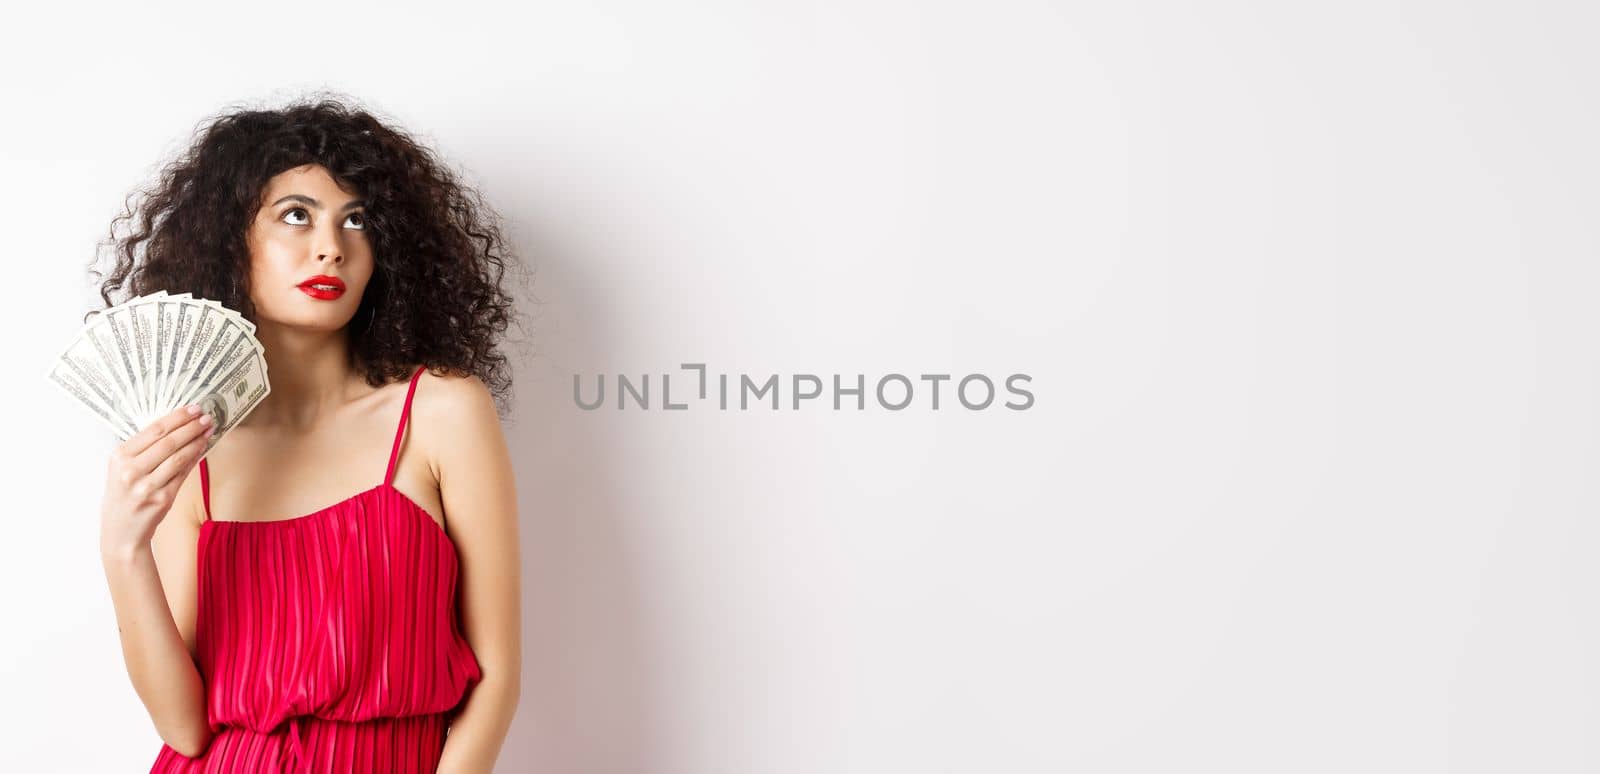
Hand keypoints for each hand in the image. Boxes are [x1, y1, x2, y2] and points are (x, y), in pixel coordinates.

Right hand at [100, 404, 214, 558]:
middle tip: (206, 416)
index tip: (193, 408)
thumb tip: (175, 426)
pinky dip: (194, 458)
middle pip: (168, 441)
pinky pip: (183, 474)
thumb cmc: (124, 496)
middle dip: (191, 426)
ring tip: (208, 429)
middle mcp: (130, 470)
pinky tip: (202, 448)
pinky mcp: (161, 499)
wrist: (121, 533)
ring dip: (197, 440)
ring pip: (178, 456)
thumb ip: (143, 449)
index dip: (177, 417)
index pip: (153, 430)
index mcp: (119, 457)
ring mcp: (146, 486)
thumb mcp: (122, 469)